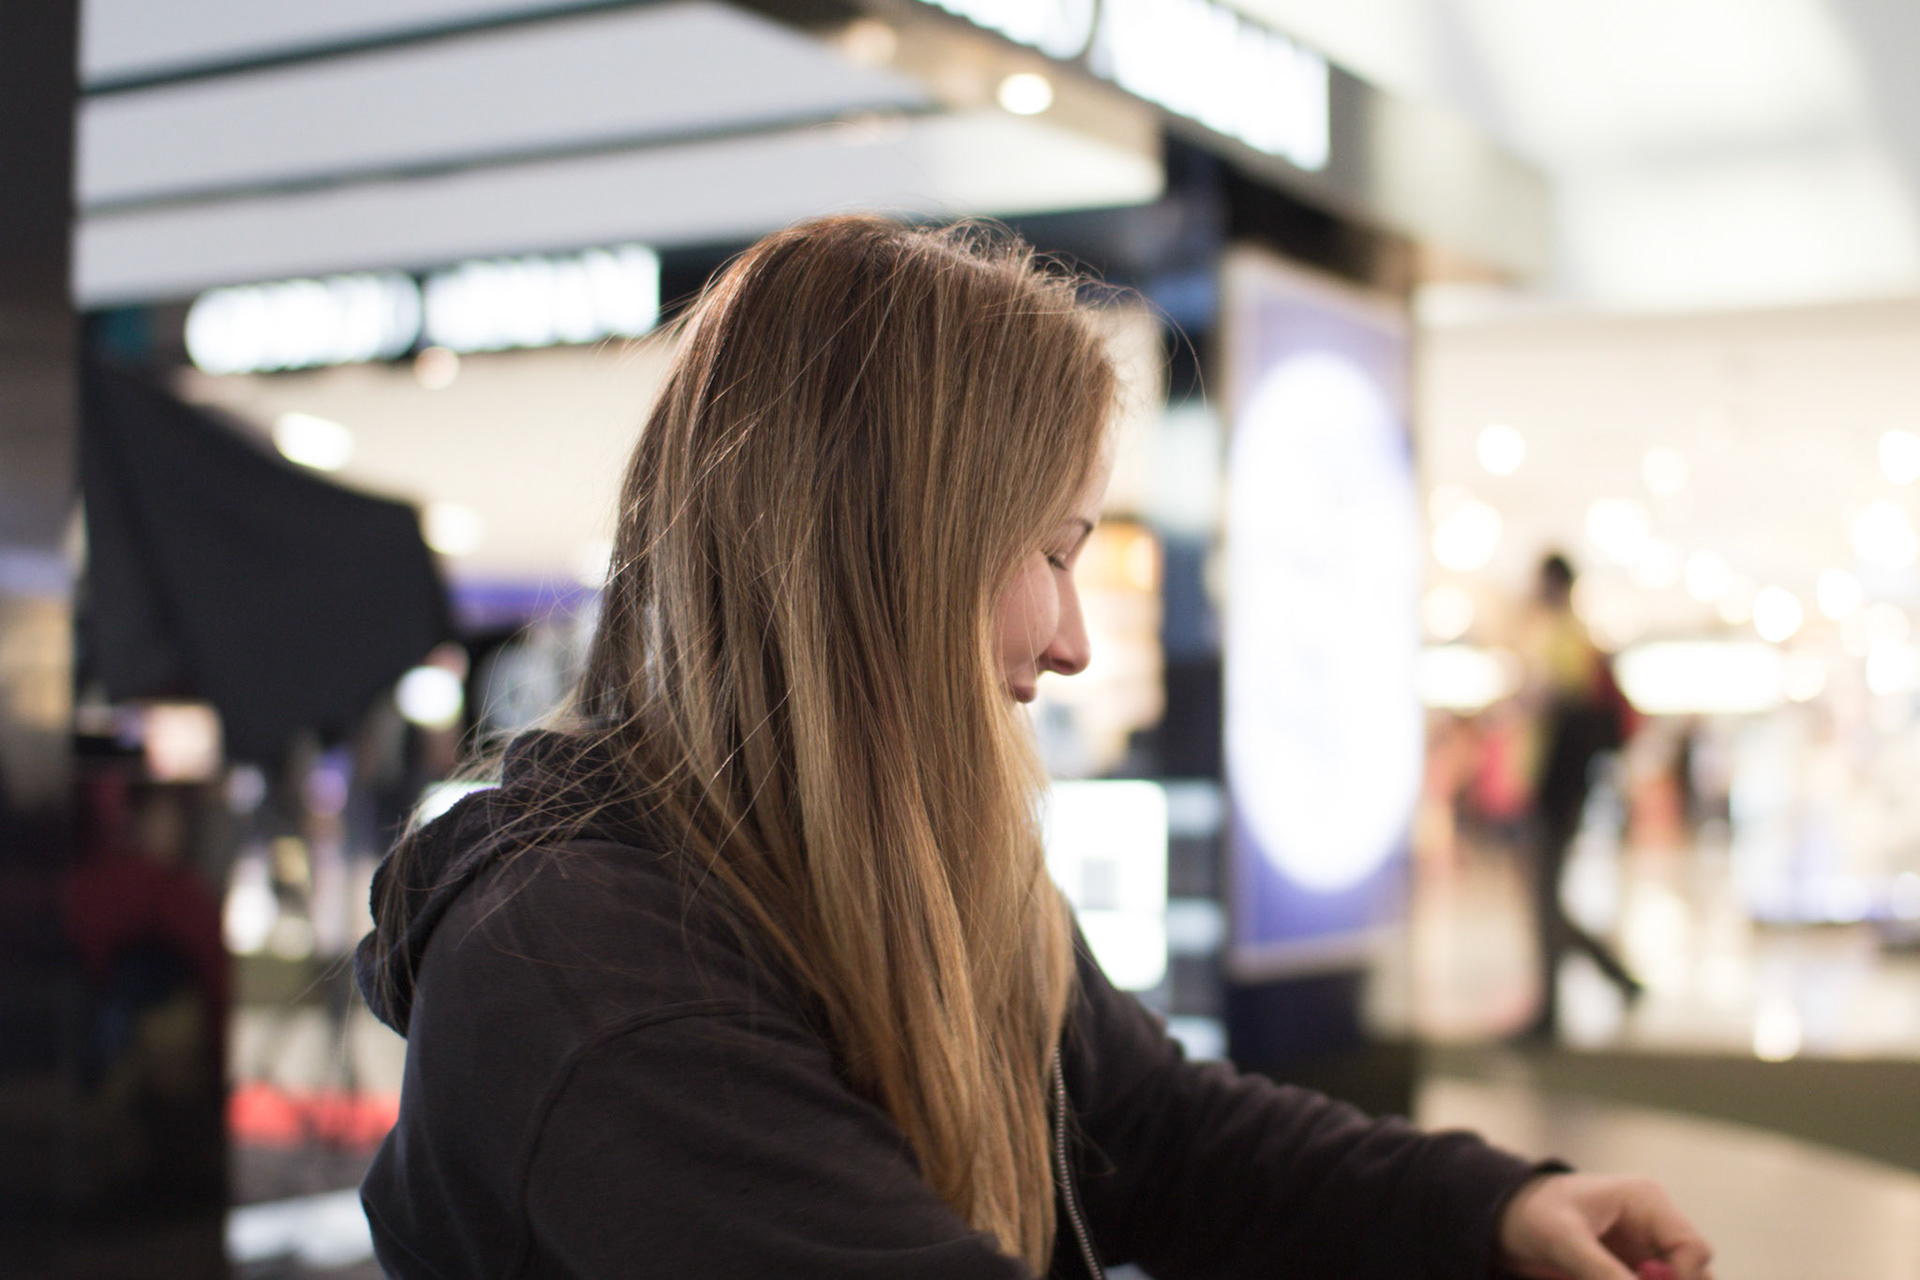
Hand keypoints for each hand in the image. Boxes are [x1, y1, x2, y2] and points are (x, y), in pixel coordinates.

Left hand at [1497, 1173, 1713, 1279]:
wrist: (1508, 1219)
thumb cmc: (1534, 1213)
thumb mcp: (1563, 1240)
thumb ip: (1600, 1270)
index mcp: (1647, 1200)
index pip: (1693, 1248)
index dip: (1681, 1279)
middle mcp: (1657, 1224)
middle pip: (1695, 1273)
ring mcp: (1649, 1249)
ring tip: (1602, 1278)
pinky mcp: (1636, 1270)